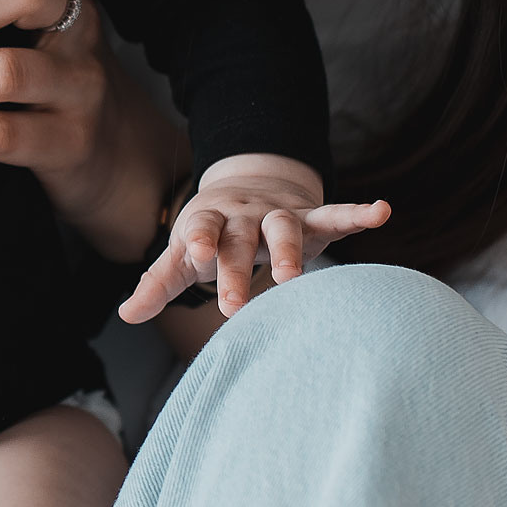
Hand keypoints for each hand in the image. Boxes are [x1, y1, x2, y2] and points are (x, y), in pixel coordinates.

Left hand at [118, 155, 392, 323]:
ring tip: (290, 277)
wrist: (244, 190)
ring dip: (287, 249)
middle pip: (240, 239)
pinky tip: (381, 211)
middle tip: (234, 304)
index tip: (196, 257)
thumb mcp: (181, 256)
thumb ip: (157, 283)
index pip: (200, 233)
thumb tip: (125, 316)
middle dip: (238, 269)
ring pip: (283, 227)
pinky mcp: (310, 218)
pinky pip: (335, 214)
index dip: (199, 243)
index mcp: (207, 224)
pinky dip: (357, 212)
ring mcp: (277, 214)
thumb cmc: (210, 236)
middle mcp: (242, 216)